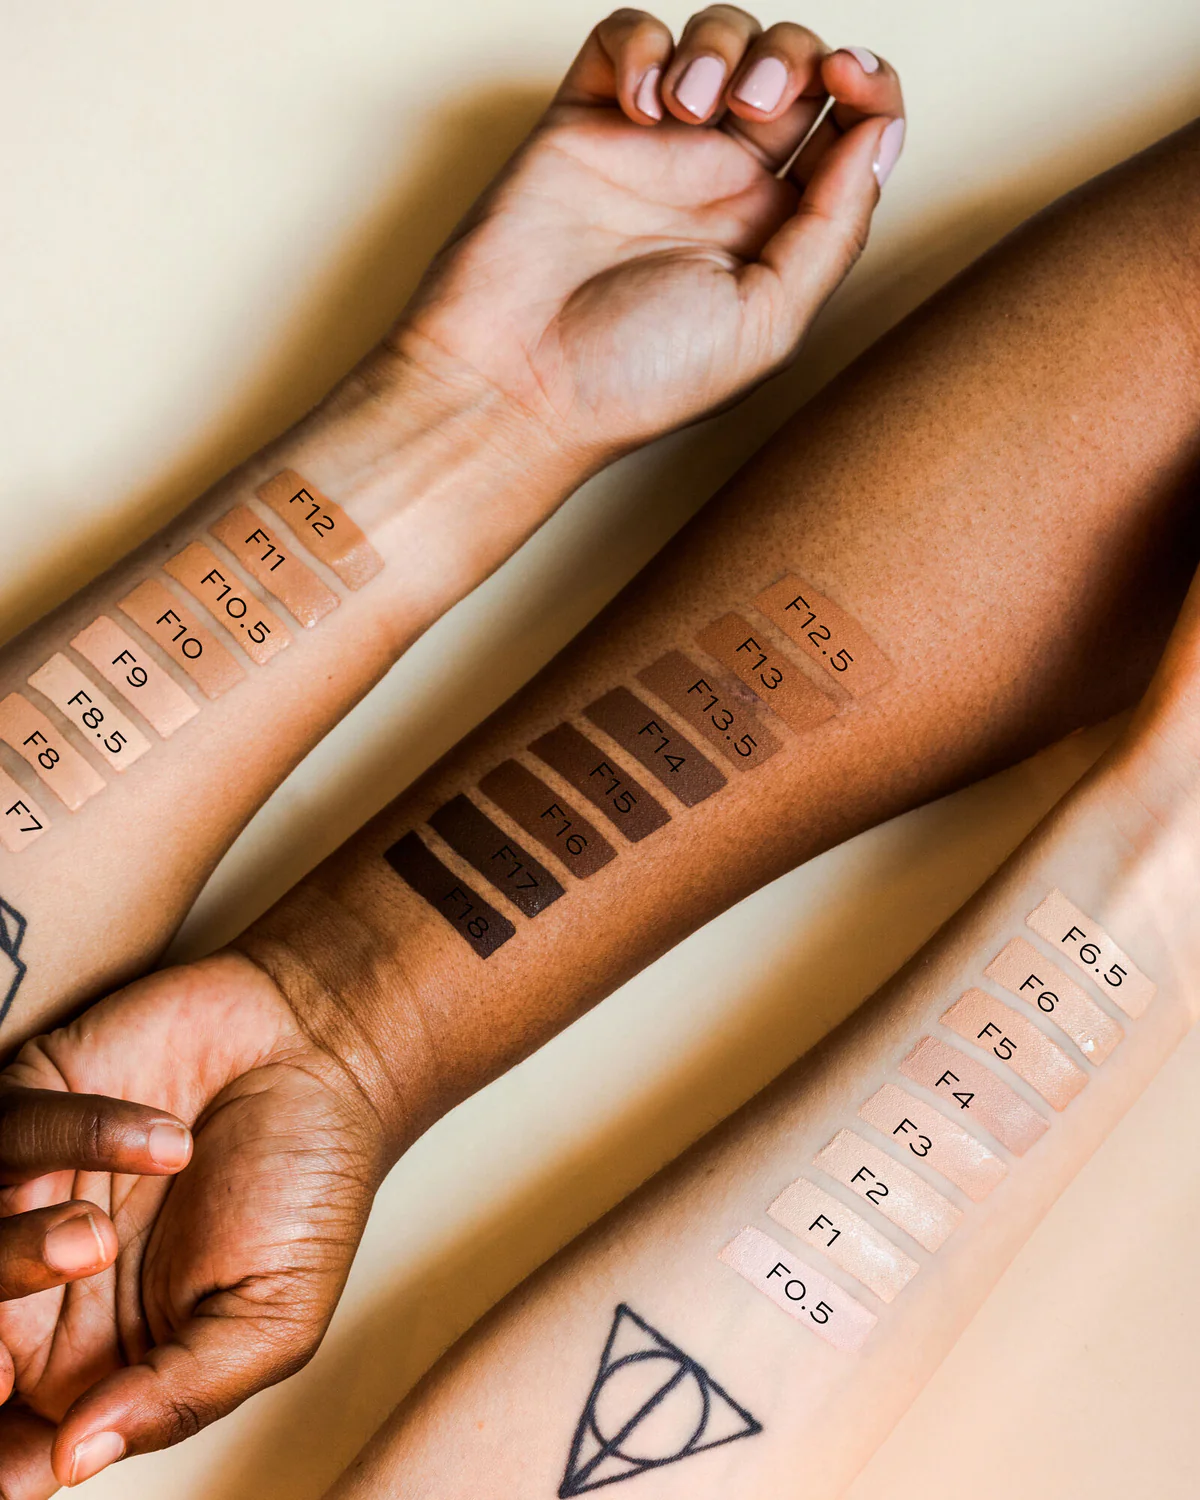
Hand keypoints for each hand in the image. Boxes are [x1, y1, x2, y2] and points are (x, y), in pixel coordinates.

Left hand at [0, 953, 384, 1492]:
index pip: (1, 1442)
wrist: (329, 1055)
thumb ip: (179, 1397)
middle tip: (27, 1331)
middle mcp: (40, 1289)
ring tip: (92, 1239)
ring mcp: (29, 1192)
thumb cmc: (310, 1191)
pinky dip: (74, 1141)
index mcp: (91, 1363)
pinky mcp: (34, 1104)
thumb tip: (71, 1462)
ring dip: (9, 1258)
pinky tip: (165, 1142)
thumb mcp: (274, 1319)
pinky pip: (2, 1131)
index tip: (12, 1463)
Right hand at [388, 6, 903, 471]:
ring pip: (717, 38)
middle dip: (791, 56)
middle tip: (753, 105)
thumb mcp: (767, 322)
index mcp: (773, 234)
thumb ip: (833, 227)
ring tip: (684, 110)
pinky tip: (635, 106)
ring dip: (719, 47)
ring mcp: (651, 150)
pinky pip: (626, 36)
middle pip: (792, 67)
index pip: (847, 131)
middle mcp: (720, 186)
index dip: (867, 86)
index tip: (850, 81)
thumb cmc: (633, 379)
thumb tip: (880, 134)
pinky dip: (641, 46)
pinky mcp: (583, 122)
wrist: (517, 383)